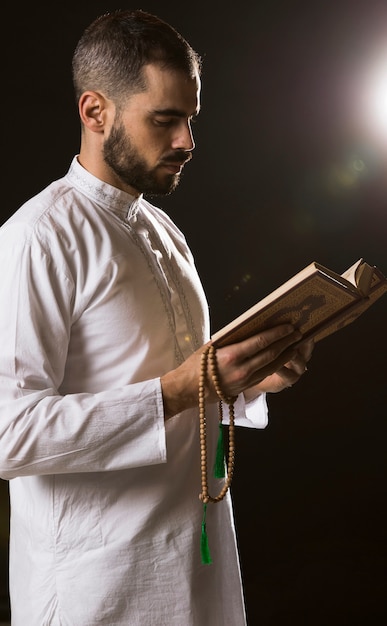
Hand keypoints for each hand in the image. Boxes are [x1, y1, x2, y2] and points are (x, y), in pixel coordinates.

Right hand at [161, 324, 307, 418]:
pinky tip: (284, 358)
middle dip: (286, 343)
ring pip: (272, 366)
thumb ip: (231, 338)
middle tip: (298, 333)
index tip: (289, 326)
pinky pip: (265, 374)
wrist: (189, 389)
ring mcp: (245, 380)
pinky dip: (277, 365)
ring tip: (296, 345)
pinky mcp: (246, 387)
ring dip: (286, 355)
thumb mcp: (212, 345)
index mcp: (232, 355)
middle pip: (270, 354)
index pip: (260, 342)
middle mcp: (242, 369)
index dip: (277, 334)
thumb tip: (250, 328)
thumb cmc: (197, 363)